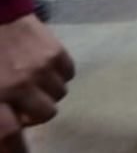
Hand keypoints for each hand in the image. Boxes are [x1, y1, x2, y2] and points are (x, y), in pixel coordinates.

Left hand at [0, 13, 72, 139]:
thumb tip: (9, 123)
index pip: (9, 134)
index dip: (17, 150)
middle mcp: (20, 86)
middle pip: (44, 114)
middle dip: (36, 112)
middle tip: (24, 101)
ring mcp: (40, 69)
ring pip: (59, 94)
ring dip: (48, 90)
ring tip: (34, 78)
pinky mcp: (56, 52)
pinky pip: (69, 74)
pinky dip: (59, 73)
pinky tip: (45, 64)